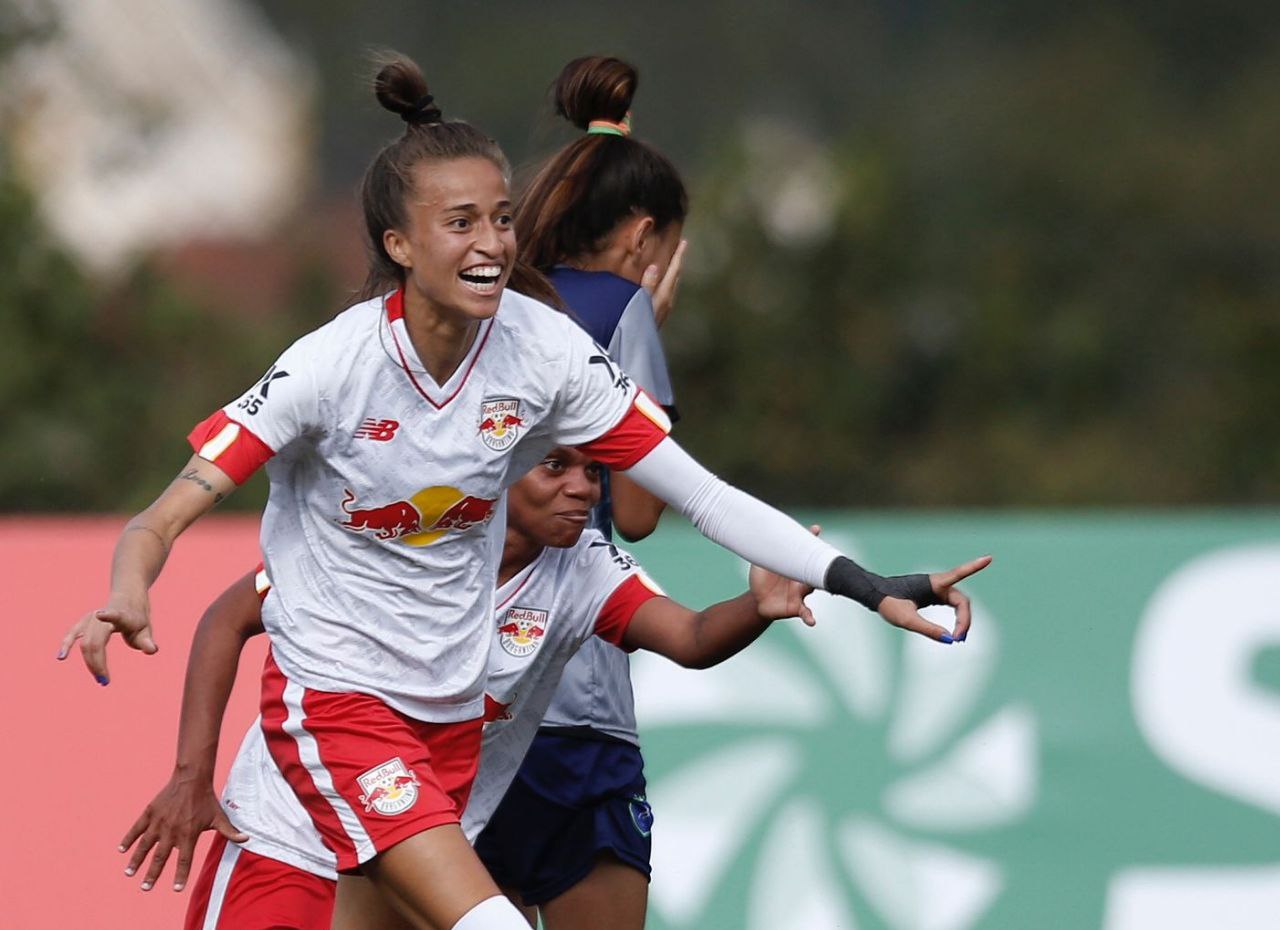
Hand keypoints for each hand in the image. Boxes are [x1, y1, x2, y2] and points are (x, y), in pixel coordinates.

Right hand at [57, 593, 156, 683]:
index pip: (116, 615)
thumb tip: (152, 650)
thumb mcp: (145, 629)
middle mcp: (103, 616)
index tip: (100, 614)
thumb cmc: (136, 619)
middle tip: (105, 681)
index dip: (109, 615)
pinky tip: (61, 657)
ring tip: (99, 678)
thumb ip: (146, 641)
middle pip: (95, 640)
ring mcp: (92, 619)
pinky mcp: (84, 623)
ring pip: (85, 642)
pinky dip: (66, 644)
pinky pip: (72, 634)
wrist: (126, 600)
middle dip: (97, 662)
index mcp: (122, 616)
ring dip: (89, 662)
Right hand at [119, 770, 247, 891]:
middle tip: (146, 888)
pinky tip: (121, 850)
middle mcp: (172, 831)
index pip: (184, 860)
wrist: (192, 778)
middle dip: (152, 874)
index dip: (181, 875)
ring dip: (136, 860)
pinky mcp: (150, 813)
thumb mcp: (219, 817)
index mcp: (188, 835)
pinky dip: (128, 839)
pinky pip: (136, 829)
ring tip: (129, 873)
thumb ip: (230, 832)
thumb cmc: (207, 800)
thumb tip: (247, 840)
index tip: (176, 889)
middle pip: (160, 858)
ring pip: (144, 846)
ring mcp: (159, 822)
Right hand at [641, 238, 686, 328]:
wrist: (637, 346)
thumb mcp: (640, 301)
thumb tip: (654, 267)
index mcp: (664, 295)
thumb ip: (647, 284)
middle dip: (678, 262)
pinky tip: (662, 284)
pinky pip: (667, 292)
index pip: (673, 271)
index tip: (684, 242)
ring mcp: (665, 308)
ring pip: (672, 285)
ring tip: (672, 263)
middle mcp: (668, 300)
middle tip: (680, 249)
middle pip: (676, 277)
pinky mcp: (660, 313)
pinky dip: (667, 282)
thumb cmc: (637, 323)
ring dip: (673, 272)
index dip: (678, 256)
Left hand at [749, 525, 818, 624]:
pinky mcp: (797, 608)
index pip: (804, 550)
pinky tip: (812, 621)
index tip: (814, 529)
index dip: (810, 539)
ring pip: (813, 588)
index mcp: (794, 564)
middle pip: (814, 568)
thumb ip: (763, 551)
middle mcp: (801, 577)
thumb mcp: (760, 563)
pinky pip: (806, 613)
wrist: (757, 600)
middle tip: (829, 556)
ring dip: (819, 587)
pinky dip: (810, 617)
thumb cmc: (761, 578)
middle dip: (822, 562)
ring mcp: (801, 592)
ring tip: (827, 586)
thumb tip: (759, 532)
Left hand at [877, 555, 991, 643]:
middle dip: (964, 620)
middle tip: (959, 639)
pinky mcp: (932, 596)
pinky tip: (955, 632)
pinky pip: (951, 606)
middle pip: (962, 601)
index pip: (958, 574)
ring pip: (958, 604)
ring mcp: (936, 590)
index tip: (989, 558)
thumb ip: (928, 630)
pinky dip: (956, 618)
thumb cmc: (888, 603)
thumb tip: (949, 639)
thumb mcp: (906, 620)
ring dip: (962, 621)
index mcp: (932, 583)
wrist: (874, 595)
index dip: (974, 567)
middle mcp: (937, 584)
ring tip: (958, 639)